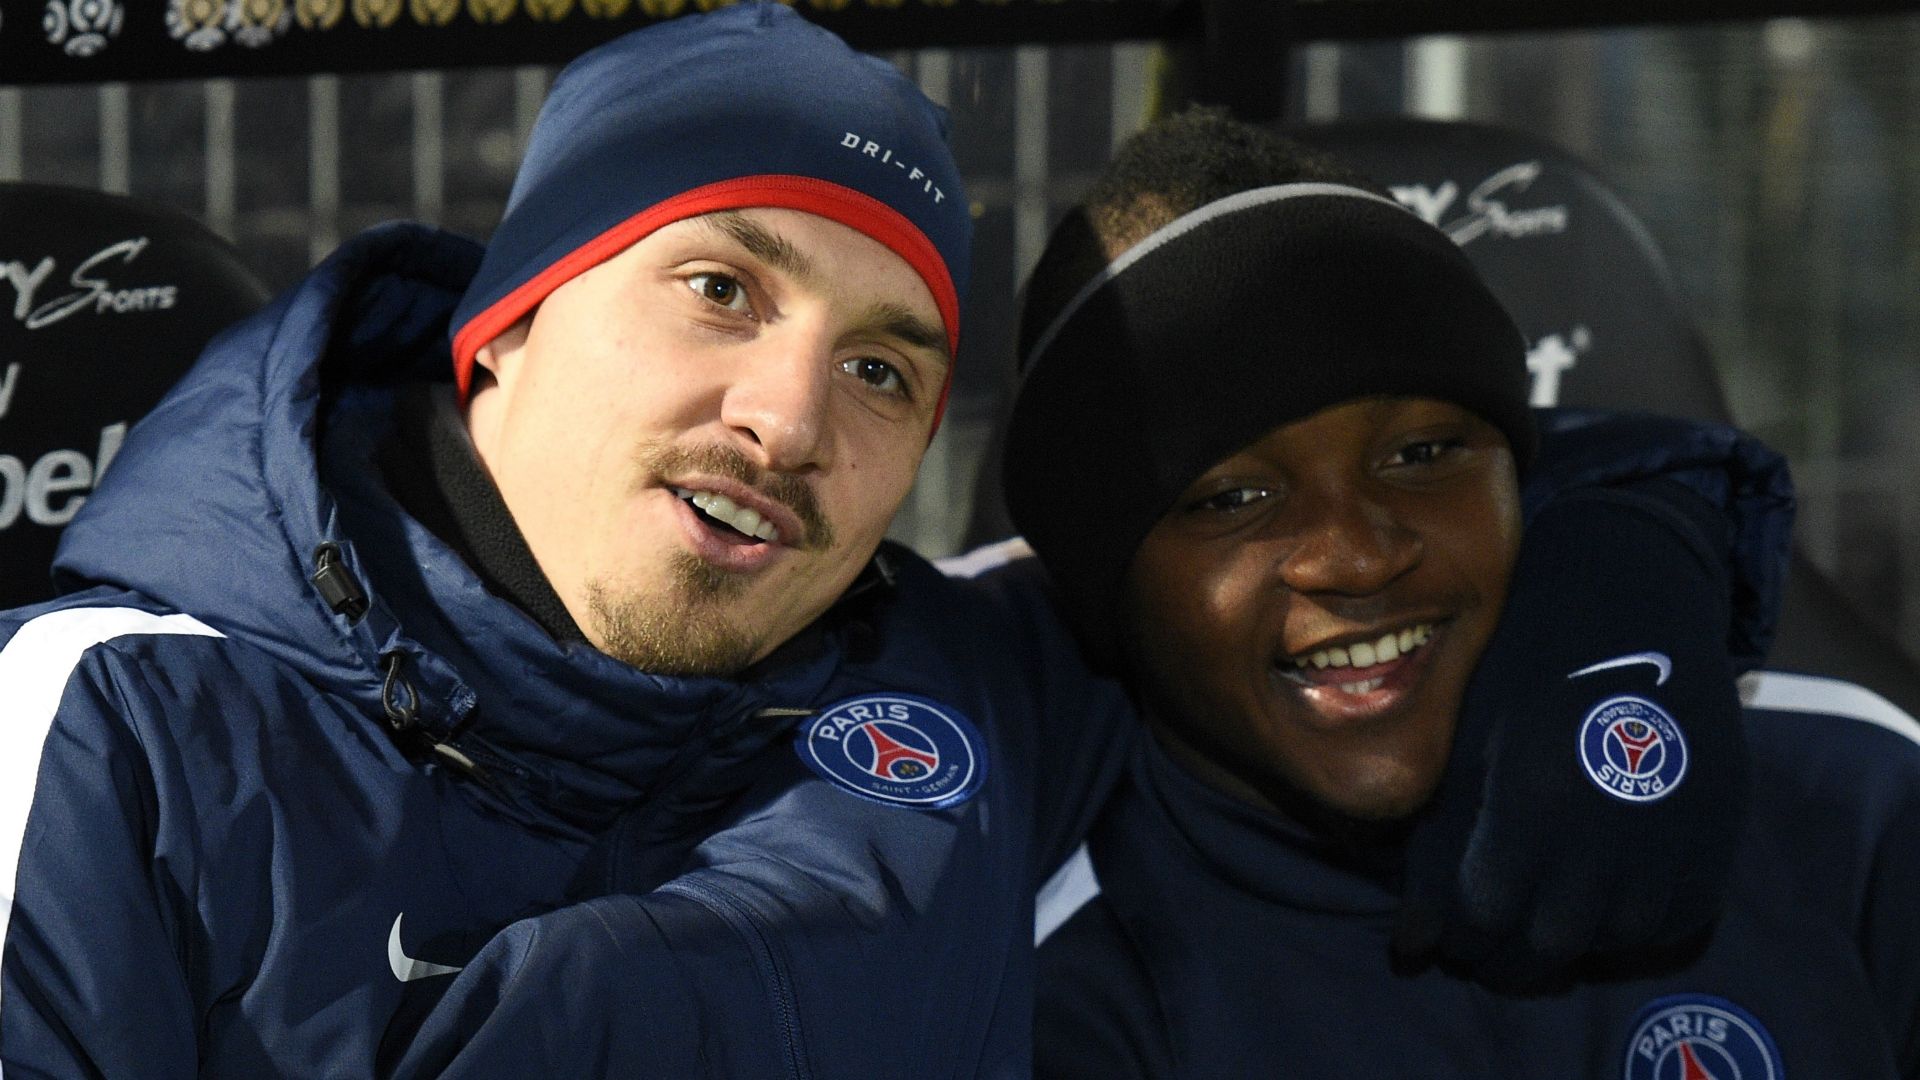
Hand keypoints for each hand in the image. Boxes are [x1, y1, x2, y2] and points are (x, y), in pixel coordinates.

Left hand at [1392, 486, 1750, 988]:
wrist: (1629, 605)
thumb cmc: (1524, 665)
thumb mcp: (1466, 748)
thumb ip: (1439, 847)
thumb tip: (1412, 938)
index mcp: (1535, 802)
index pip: (1488, 917)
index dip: (1457, 939)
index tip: (1439, 941)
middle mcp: (1613, 831)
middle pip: (1550, 946)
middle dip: (1505, 957)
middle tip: (1482, 947)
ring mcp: (1677, 835)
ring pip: (1614, 942)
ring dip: (1569, 947)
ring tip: (1537, 925)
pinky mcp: (1721, 831)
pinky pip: (1677, 920)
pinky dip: (1633, 929)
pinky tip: (1598, 909)